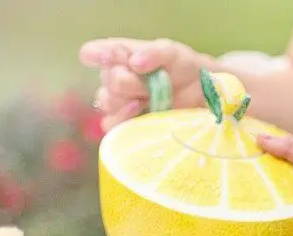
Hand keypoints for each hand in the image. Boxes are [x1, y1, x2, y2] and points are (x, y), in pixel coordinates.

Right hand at [79, 37, 213, 129]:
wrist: (199, 93)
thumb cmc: (182, 67)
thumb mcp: (172, 53)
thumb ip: (153, 53)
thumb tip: (135, 62)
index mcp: (120, 56)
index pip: (93, 52)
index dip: (96, 55)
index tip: (108, 57)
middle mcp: (114, 77)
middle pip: (108, 80)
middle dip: (130, 82)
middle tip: (151, 82)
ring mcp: (118, 102)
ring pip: (107, 102)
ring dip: (128, 101)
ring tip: (147, 98)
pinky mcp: (125, 123)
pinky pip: (111, 125)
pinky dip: (123, 119)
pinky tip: (138, 111)